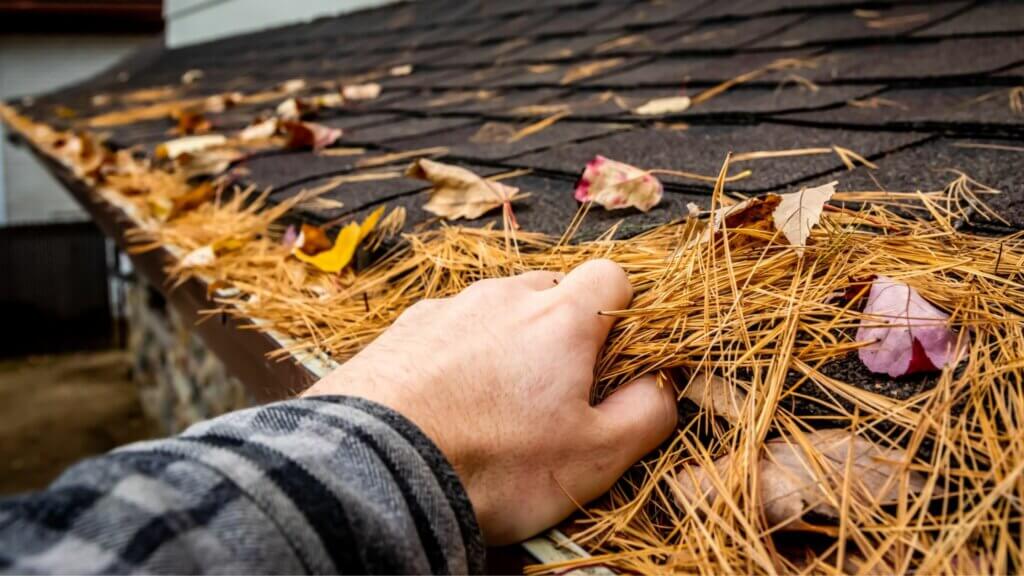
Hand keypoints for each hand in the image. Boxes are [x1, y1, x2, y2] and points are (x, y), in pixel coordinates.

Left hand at [303, 259, 677, 544]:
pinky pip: (448, 329)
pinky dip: (458, 354)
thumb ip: (647, 414)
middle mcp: (503, 296)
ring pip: (497, 308)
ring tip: (493, 404)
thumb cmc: (492, 463)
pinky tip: (446, 402)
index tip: (614, 357)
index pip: (612, 276)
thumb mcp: (594, 457)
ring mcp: (447, 309)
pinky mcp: (402, 330)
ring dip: (508, 342)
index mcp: (559, 318)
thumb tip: (663, 386)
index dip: (623, 312)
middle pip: (551, 289)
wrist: (375, 470)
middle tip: (555, 390)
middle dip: (563, 329)